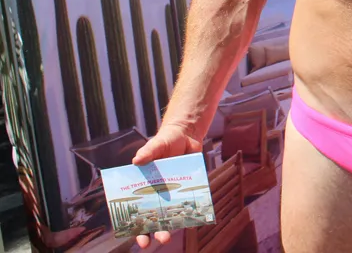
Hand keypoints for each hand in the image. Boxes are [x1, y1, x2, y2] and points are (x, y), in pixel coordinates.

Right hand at [131, 122, 203, 248]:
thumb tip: (137, 160)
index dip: (136, 224)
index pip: (137, 208)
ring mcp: (174, 191)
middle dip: (156, 230)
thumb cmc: (166, 141)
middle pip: (155, 216)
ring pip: (171, 213)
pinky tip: (192, 221)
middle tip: (160, 239)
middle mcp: (158, 192)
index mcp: (145, 185)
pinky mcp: (188, 186)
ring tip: (171, 236)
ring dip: (171, 226)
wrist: (187, 134)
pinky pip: (189, 202)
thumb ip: (149, 152)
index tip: (137, 236)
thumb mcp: (156, 144)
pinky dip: (190, 212)